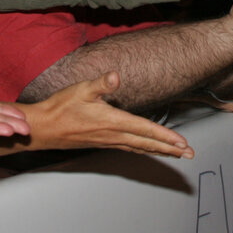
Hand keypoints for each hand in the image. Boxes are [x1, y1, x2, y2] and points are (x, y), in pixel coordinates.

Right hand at [24, 72, 192, 157]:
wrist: (43, 127)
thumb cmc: (61, 107)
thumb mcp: (81, 89)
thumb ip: (101, 83)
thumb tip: (115, 76)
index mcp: (112, 122)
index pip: (146, 130)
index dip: (166, 137)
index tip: (182, 143)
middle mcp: (113, 135)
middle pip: (148, 143)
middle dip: (170, 149)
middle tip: (189, 154)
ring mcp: (108, 141)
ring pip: (140, 148)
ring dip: (160, 152)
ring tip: (177, 155)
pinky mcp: (102, 143)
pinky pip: (130, 148)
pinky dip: (144, 150)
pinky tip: (148, 150)